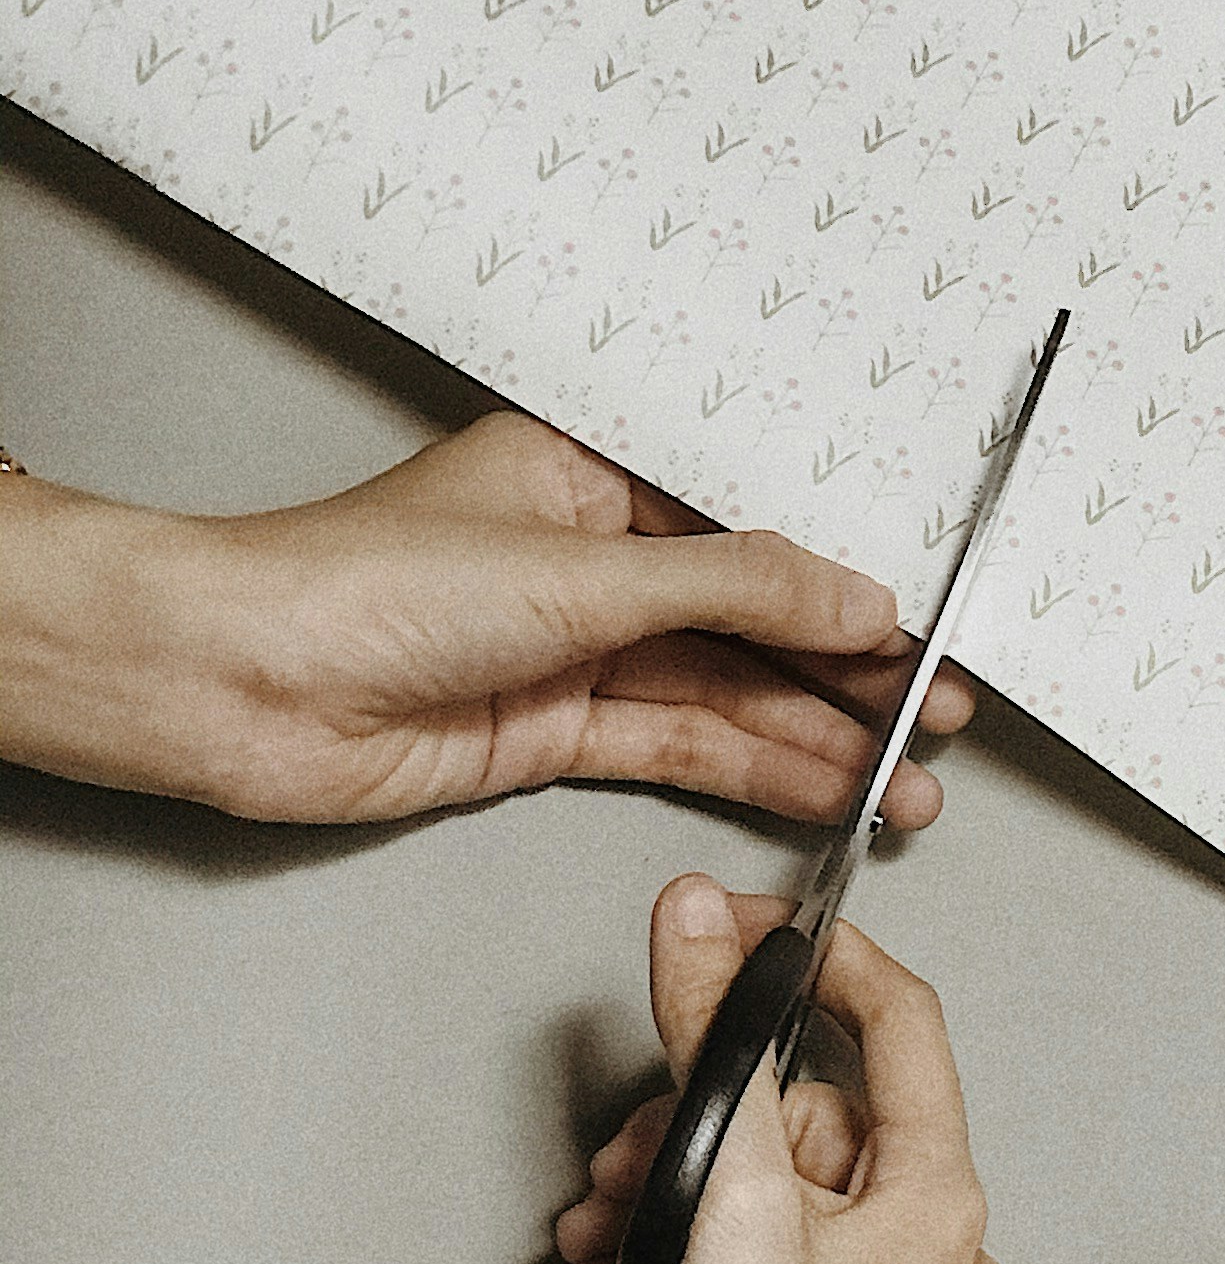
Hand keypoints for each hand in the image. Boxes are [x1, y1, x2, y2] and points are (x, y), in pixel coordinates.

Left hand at [0, 415, 974, 828]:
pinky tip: (827, 788)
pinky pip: (681, 747)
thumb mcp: (584, 569)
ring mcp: (570, 651)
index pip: (747, 525)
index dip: (841, 577)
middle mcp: (583, 560)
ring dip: (819, 738)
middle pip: (749, 618)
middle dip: (850, 673)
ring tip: (909, 780)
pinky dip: (757, 770)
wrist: (242, 685)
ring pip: (725, 693)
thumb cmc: (364, 586)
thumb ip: (735, 591)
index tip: (924, 621)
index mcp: (585, 475)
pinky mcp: (552, 731)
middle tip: (943, 716)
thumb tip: (853, 600)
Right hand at [558, 876, 1013, 1263]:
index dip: (821, 961)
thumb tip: (705, 926)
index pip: (902, 1024)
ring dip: (672, 1196)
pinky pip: (760, 1263)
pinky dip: (687, 1257)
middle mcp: (936, 1255)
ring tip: (617, 1236)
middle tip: (634, 1157)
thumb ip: (714, 1041)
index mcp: (943, 1200)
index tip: (747, 932)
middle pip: (810, 1117)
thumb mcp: (732, 1190)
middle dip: (699, 1125)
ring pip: (770, 1193)